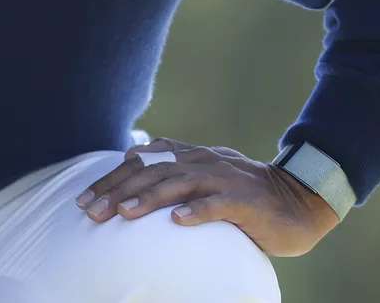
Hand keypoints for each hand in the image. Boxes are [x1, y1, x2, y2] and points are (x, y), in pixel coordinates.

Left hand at [74, 137, 340, 256]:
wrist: (297, 201)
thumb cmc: (244, 196)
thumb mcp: (204, 177)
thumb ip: (173, 171)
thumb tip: (133, 162)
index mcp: (189, 157)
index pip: (141, 163)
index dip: (110, 180)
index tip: (83, 201)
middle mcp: (202, 162)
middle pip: (152, 173)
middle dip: (118, 191)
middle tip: (91, 212)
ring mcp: (224, 179)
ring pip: (180, 185)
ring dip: (150, 199)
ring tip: (125, 214)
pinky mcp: (245, 201)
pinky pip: (218, 205)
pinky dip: (198, 211)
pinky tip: (178, 222)